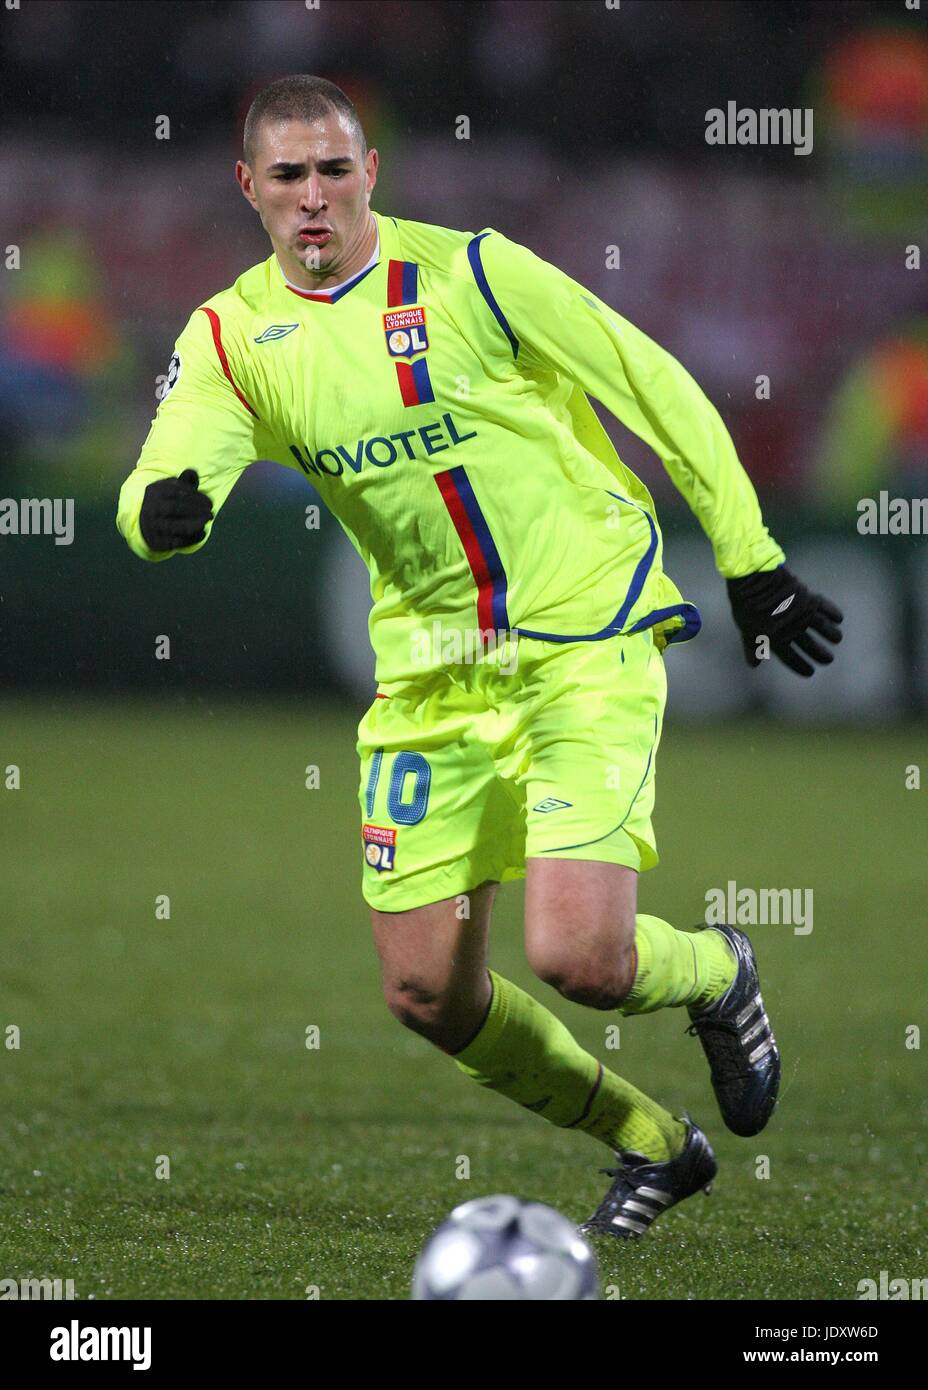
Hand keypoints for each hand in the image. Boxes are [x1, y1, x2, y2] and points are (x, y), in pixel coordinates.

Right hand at [139, 469, 212, 551]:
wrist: (145, 524)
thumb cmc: (166, 502)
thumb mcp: (172, 489)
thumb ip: (184, 482)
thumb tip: (192, 473)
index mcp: (154, 492)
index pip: (176, 492)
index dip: (195, 497)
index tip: (210, 503)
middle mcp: (151, 509)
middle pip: (176, 508)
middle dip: (197, 510)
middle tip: (211, 513)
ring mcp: (153, 526)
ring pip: (175, 526)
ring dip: (195, 523)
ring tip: (207, 520)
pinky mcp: (157, 542)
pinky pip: (176, 542)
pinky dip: (191, 538)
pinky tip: (203, 532)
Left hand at [726, 565, 842, 677]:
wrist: (753, 578)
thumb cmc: (746, 604)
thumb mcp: (746, 629)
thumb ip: (752, 647)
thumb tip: (754, 665)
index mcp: (775, 639)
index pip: (791, 658)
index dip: (801, 666)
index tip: (810, 673)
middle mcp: (791, 628)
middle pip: (810, 646)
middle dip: (820, 654)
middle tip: (828, 660)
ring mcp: (801, 613)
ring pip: (822, 627)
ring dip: (831, 634)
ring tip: (837, 639)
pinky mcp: (807, 597)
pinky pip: (824, 606)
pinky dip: (832, 612)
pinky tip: (839, 618)